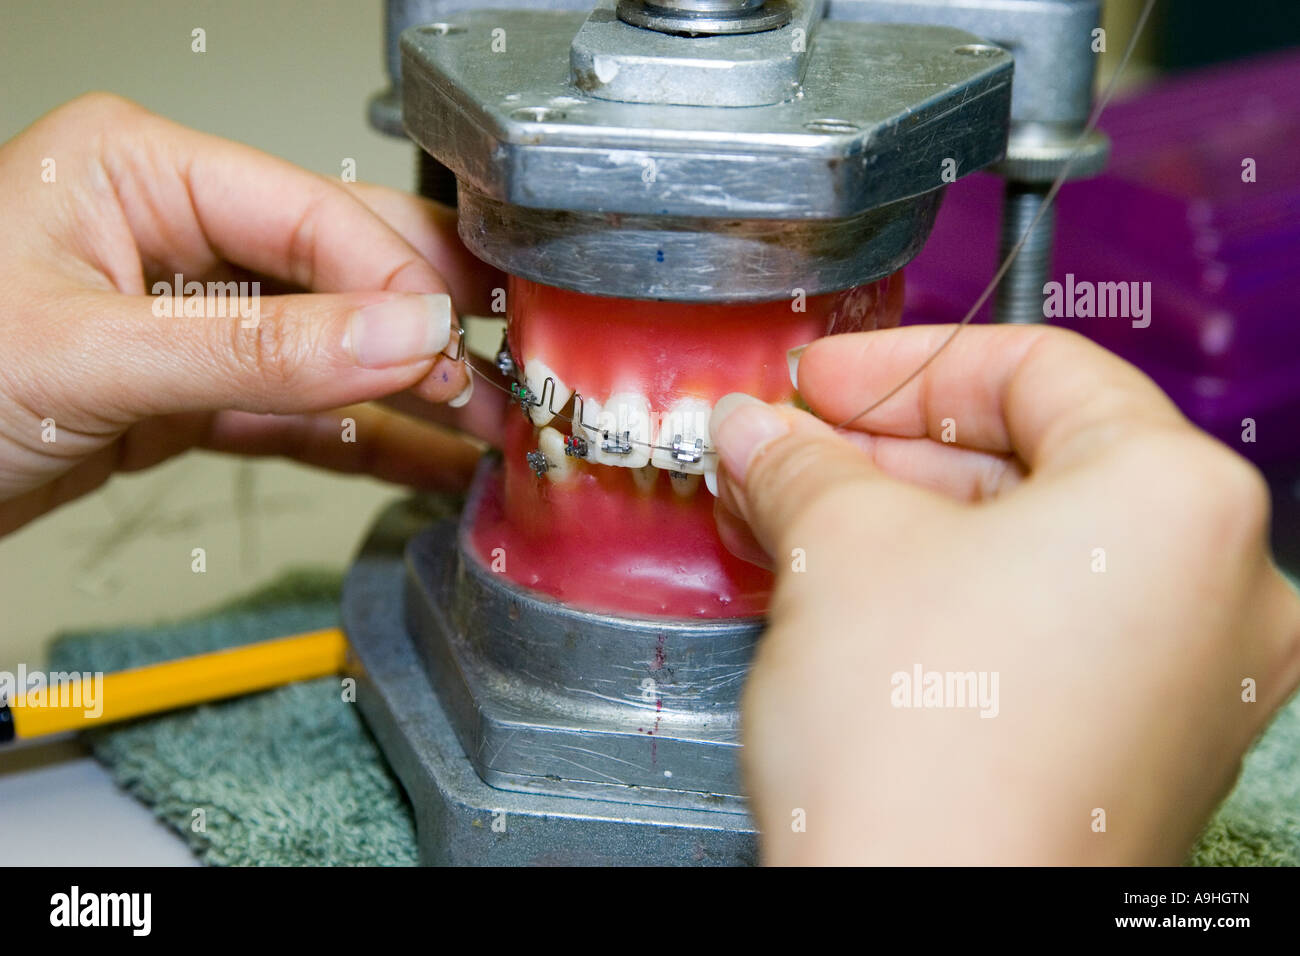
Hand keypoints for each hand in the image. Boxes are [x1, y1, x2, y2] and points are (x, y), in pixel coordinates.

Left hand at [0, 94, 502, 534]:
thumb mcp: (88, 354)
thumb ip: (256, 350)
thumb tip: (398, 337)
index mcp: (141, 166)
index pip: (310, 211)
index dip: (391, 283)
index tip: (451, 345)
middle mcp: (174, 229)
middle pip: (339, 266)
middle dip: (422, 326)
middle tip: (503, 375)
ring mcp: (190, 312)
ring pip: (330, 344)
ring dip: (408, 391)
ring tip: (489, 427)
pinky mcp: (190, 387)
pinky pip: (294, 407)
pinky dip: (357, 439)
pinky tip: (422, 457)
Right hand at [709, 324, 1299, 864]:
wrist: (924, 924)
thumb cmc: (920, 748)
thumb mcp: (837, 548)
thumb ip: (798, 462)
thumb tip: (758, 431)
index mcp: (1181, 500)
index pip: (1035, 369)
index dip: (900, 365)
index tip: (816, 384)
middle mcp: (1221, 590)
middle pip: (1037, 464)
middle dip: (888, 454)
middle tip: (790, 454)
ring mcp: (1192, 682)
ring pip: (1035, 552)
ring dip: (907, 526)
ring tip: (799, 523)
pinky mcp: (1140, 750)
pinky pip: (1045, 630)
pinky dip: (953, 600)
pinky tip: (855, 601)